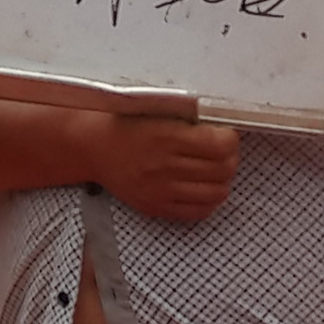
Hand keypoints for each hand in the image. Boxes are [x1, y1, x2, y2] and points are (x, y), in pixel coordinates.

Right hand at [96, 114, 238, 222]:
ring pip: (216, 193)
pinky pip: (199, 212)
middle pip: (223, 170)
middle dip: (229, 158)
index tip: (225, 135)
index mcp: (165, 136)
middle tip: (221, 151)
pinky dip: (208, 200)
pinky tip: (201, 187)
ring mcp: (160, 190)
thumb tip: (223, 130)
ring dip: (221, 180)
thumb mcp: (156, 111)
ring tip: (213, 170)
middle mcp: (164, 165)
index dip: (230, 139)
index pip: (220, 145)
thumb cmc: (126, 125)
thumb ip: (189, 120)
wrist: (93, 148)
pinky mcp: (156, 207)